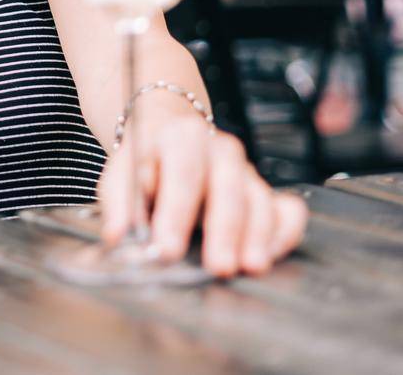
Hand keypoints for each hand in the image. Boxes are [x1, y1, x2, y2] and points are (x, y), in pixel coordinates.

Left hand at [96, 108, 307, 277]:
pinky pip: (287, 210)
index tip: (167, 250)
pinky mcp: (265, 191)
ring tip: (250, 267)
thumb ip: (118, 203)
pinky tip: (270, 254)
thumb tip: (116, 236)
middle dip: (224, 229)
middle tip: (217, 266)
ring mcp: (246, 170)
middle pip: (228, 185)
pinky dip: (283, 233)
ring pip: (260, 199)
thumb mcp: (121, 173)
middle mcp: (220, 149)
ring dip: (257, 236)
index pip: (183, 171)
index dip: (176, 212)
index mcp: (181, 137)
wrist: (168, 135)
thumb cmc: (145, 161)